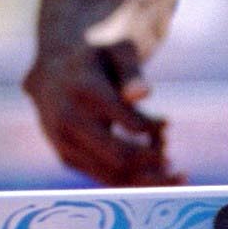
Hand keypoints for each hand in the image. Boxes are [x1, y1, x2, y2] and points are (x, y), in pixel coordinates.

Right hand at [23, 45, 179, 186]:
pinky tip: (151, 169)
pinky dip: (131, 179)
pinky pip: (102, 177)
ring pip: (112, 175)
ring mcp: (65, 143)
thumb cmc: (97, 56)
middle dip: (154, 161)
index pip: (129, 122)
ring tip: (173, 169)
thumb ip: (131, 70)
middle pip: (120, 156)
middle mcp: (70, 121)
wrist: (53, 71)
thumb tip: (143, 94)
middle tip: (174, 158)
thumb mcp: (117, 49)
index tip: (166, 122)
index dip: (152, 127)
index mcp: (85, 91)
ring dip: (148, 178)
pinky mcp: (67, 157)